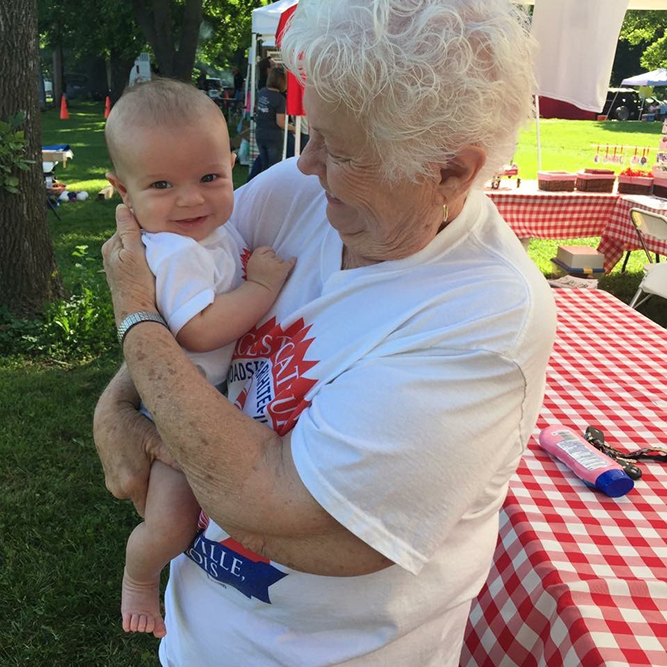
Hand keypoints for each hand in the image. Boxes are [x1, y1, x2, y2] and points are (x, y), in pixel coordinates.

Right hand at [93, 373, 178, 516]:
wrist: (109, 413)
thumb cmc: (136, 424)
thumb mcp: (158, 440)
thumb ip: (175, 458)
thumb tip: (199, 470)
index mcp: (132, 484)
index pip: (151, 512)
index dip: (165, 507)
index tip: (178, 500)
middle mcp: (118, 489)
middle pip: (145, 502)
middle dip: (158, 495)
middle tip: (173, 483)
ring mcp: (111, 483)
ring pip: (136, 492)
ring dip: (147, 485)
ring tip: (159, 470)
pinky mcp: (107, 476)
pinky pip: (128, 484)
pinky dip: (138, 478)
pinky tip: (146, 464)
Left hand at [101, 205, 156, 325]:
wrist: (138, 313)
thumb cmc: (137, 284)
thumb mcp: (134, 253)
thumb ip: (127, 230)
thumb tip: (121, 207)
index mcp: (110, 246)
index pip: (127, 225)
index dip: (142, 225)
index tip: (156, 228)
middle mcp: (110, 255)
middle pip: (130, 237)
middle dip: (142, 236)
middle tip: (160, 240)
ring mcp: (117, 267)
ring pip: (134, 249)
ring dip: (145, 248)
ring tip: (158, 252)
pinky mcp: (125, 277)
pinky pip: (136, 260)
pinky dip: (144, 259)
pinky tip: (152, 264)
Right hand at [246, 246, 294, 294]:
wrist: (259, 291)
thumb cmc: (255, 280)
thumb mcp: (251, 265)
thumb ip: (258, 257)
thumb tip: (269, 252)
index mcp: (256, 256)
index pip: (265, 248)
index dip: (268, 253)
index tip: (268, 259)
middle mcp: (266, 258)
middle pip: (274, 254)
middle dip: (273, 260)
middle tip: (270, 271)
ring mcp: (275, 263)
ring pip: (280, 259)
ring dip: (279, 265)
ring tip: (274, 274)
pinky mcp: (282, 269)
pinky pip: (290, 262)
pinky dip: (292, 261)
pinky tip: (294, 258)